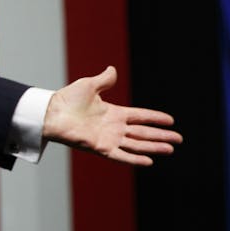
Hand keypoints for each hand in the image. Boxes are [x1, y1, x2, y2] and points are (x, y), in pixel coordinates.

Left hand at [42, 66, 180, 165]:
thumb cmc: (67, 99)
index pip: (140, 117)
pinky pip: (121, 155)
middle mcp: (114, 127)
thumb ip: (104, 80)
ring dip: (153, 147)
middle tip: (178, 139)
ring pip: (137, 144)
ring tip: (170, 149)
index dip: (155, 118)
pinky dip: (134, 158)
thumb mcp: (89, 85)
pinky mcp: (100, 148)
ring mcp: (108, 138)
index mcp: (113, 113)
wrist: (51, 112)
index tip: (171, 120)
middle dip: (161, 136)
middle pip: (143, 133)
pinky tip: (149, 161)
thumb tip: (112, 69)